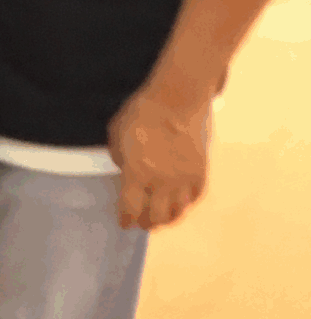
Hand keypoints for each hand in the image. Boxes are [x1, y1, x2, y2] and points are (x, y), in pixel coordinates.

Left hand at [108, 90, 212, 231]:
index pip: (131, 210)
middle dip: (146, 222)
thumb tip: (126, 171)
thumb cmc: (142, 111)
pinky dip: (186, 202)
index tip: (124, 223)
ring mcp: (184, 177)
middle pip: (156, 218)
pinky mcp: (200, 169)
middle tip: (142, 221)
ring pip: (177, 212)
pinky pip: (194, 196)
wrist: (178, 95)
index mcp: (137, 173)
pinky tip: (180, 200)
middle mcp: (161, 181)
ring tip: (162, 215)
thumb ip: (119, 158)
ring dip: (167, 217)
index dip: (126, 220)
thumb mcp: (117, 133)